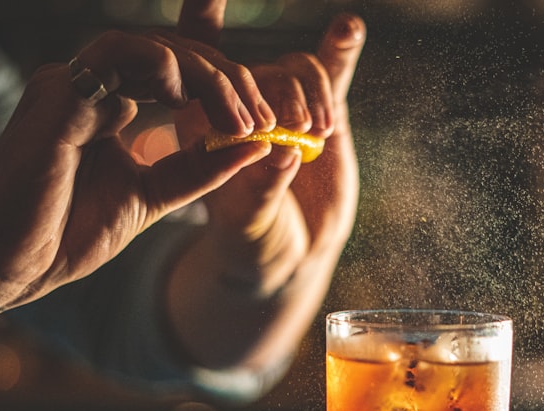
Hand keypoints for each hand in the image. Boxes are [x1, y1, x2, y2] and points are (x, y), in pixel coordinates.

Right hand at [0, 22, 281, 313]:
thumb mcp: (154, 197)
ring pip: (155, 50)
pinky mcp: (59, 92)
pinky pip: (117, 55)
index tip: (265, 121)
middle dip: (229, 82)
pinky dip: (162, 67)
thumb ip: (200, 169)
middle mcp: (93, 90)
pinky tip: (187, 99)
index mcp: (111, 108)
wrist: (11, 266)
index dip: (225, 86)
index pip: (178, 76)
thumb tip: (258, 144)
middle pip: (176, 58)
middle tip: (264, 120)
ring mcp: (74, 86)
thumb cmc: (67, 235)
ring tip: (239, 119)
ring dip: (208, 77)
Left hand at [173, 9, 366, 294]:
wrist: (294, 253)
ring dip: (308, 95)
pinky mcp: (324, 112)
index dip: (201, 21)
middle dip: (272, 95)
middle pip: (252, 69)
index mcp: (204, 121)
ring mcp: (284, 105)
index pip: (196, 62)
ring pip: (293, 71)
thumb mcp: (248, 221)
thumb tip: (284, 149)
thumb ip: (263, 186)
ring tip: (316, 133)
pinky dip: (340, 53)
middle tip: (289, 131)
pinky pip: (331, 75)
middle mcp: (241, 104)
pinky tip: (347, 30)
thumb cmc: (252, 239)